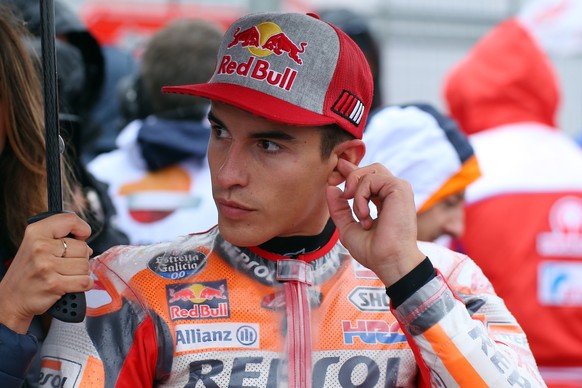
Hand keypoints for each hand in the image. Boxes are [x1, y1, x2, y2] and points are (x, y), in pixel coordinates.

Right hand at [0, 212, 92, 332]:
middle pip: (83, 248)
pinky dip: (84, 284)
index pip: (71, 220)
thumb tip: (87, 244)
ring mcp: (46, 266)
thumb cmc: (28, 272)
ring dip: (81, 273)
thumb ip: (60, 237)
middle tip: (66, 264)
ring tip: (65, 275)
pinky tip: (72, 284)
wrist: (11, 299)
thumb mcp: (36, 244)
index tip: (81, 237)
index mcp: (36, 232)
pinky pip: (84, 281)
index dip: (82, 229)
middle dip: (80, 258)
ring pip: (85, 266)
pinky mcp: (53, 284)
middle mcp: (40, 247)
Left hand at [326, 159, 425, 286]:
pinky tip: (364, 215)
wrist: (389, 261)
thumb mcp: (348, 227)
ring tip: (359, 215)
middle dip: (348, 174)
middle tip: (332, 183)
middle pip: (369, 168)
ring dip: (355, 191)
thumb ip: (339, 208)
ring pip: (368, 171)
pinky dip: (361, 197)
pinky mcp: (399, 188)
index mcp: (384, 201)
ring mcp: (398, 189)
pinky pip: (370, 179)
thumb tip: (331, 188)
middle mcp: (392, 193)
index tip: (333, 177)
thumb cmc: (373, 251)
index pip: (367, 178)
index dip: (349, 173)